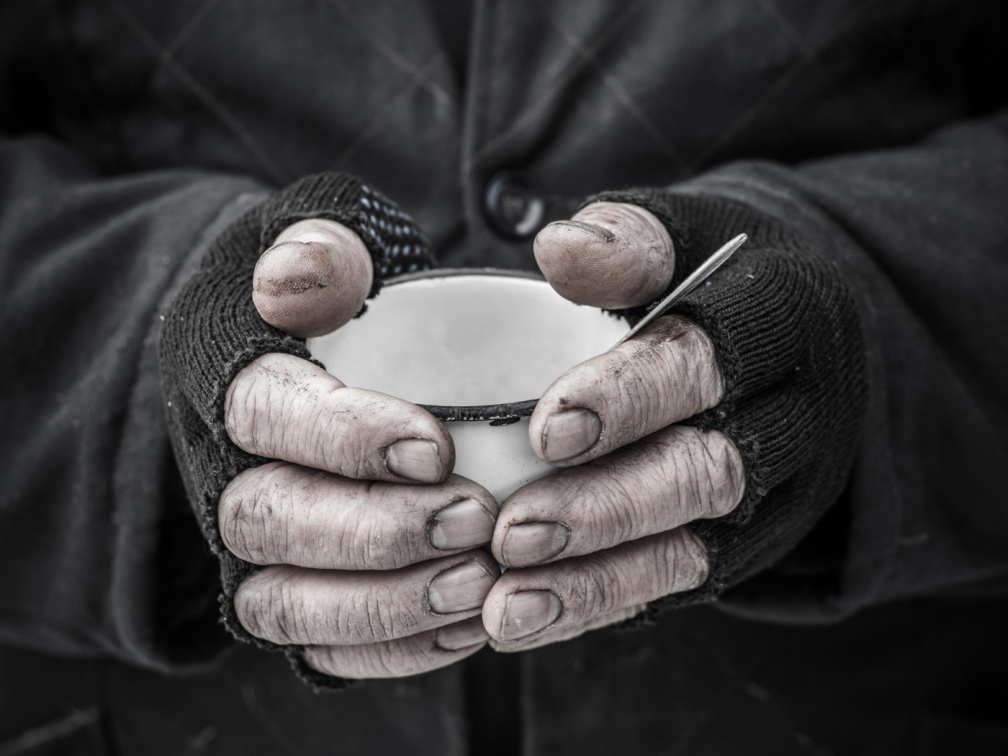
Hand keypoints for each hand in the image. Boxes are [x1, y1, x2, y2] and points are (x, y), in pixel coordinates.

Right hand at [221, 218, 499, 677]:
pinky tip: (468, 626)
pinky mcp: (296, 591)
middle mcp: (232, 468)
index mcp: (234, 379)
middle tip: (473, 519)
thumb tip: (303, 277)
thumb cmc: (341, 297)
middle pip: (267, 519)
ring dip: (381, 604)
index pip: (267, 413)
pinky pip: (317, 646)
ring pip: (282, 600)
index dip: (346, 439)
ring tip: (477, 586)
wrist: (325, 356)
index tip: (437, 448)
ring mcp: (258, 541)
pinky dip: (390, 649)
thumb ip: (321, 248)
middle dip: (373, 531)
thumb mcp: (329, 241)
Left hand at [482, 202, 745, 650]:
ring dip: (597, 578)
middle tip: (514, 533)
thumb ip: (627, 242)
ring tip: (507, 604)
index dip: (630, 398)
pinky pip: (680, 582)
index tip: (544, 431)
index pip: (708, 361)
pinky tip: (527, 619)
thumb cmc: (710, 280)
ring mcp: (780, 490)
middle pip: (710, 471)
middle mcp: (796, 414)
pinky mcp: (750, 541)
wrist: (786, 341)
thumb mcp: (682, 231)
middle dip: (608, 506)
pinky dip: (601, 602)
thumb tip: (560, 250)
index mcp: (781, 320)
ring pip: (697, 545)